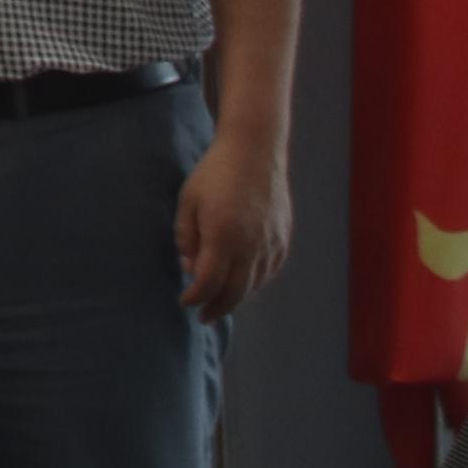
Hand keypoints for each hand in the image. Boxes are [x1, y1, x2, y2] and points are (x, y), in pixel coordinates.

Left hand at [174, 129, 290, 320]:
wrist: (254, 150)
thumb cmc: (214, 173)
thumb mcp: (188, 201)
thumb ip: (186, 238)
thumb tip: (190, 269)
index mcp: (223, 236)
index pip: (208, 283)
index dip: (194, 297)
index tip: (184, 301)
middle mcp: (251, 245)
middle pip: (234, 293)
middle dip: (216, 309)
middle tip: (203, 317)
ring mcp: (271, 244)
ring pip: (253, 285)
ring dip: (235, 298)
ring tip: (219, 302)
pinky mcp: (283, 239)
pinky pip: (268, 272)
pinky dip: (254, 283)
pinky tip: (242, 284)